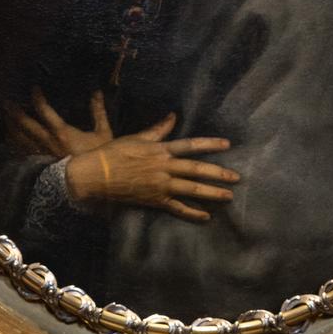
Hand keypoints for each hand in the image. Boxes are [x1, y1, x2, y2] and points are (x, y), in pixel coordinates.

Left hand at [5, 88, 111, 159]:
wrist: (90, 184)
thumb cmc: (97, 159)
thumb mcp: (103, 134)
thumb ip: (98, 112)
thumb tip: (97, 92)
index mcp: (62, 133)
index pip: (44, 110)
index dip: (37, 98)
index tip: (34, 89)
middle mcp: (47, 143)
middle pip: (25, 124)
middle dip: (15, 112)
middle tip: (6, 103)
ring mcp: (41, 155)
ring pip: (19, 138)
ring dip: (10, 126)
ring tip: (5, 117)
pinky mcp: (39, 166)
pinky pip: (20, 153)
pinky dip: (13, 144)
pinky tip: (9, 138)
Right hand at [64, 113, 239, 222]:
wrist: (95, 175)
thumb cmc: (113, 153)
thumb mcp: (137, 138)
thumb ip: (158, 130)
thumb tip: (173, 117)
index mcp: (161, 150)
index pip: (190, 145)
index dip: (210, 145)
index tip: (227, 145)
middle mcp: (164, 167)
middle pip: (197, 170)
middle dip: (218, 174)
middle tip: (236, 178)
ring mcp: (160, 186)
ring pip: (191, 189)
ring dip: (212, 193)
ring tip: (229, 196)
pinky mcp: (154, 201)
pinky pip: (177, 208)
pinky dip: (192, 213)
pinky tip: (206, 216)